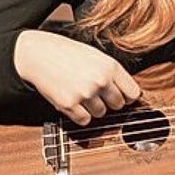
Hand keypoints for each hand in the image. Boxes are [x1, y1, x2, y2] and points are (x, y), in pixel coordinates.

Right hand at [14, 30, 139, 124]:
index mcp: (111, 66)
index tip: (122, 96)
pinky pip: (84, 120)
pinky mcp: (69, 104)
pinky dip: (80, 114)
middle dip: (110, 102)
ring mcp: (85, 93)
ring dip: (93, 108)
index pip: (133, 93)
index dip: (128, 97)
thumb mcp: (98, 57)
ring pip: (101, 113)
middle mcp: (101, 80)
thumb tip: (132, 95)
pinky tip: (74, 100)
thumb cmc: (69, 54)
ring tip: (82, 92)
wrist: (40, 54)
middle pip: (118, 105)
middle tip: (97, 92)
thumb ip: (114, 74)